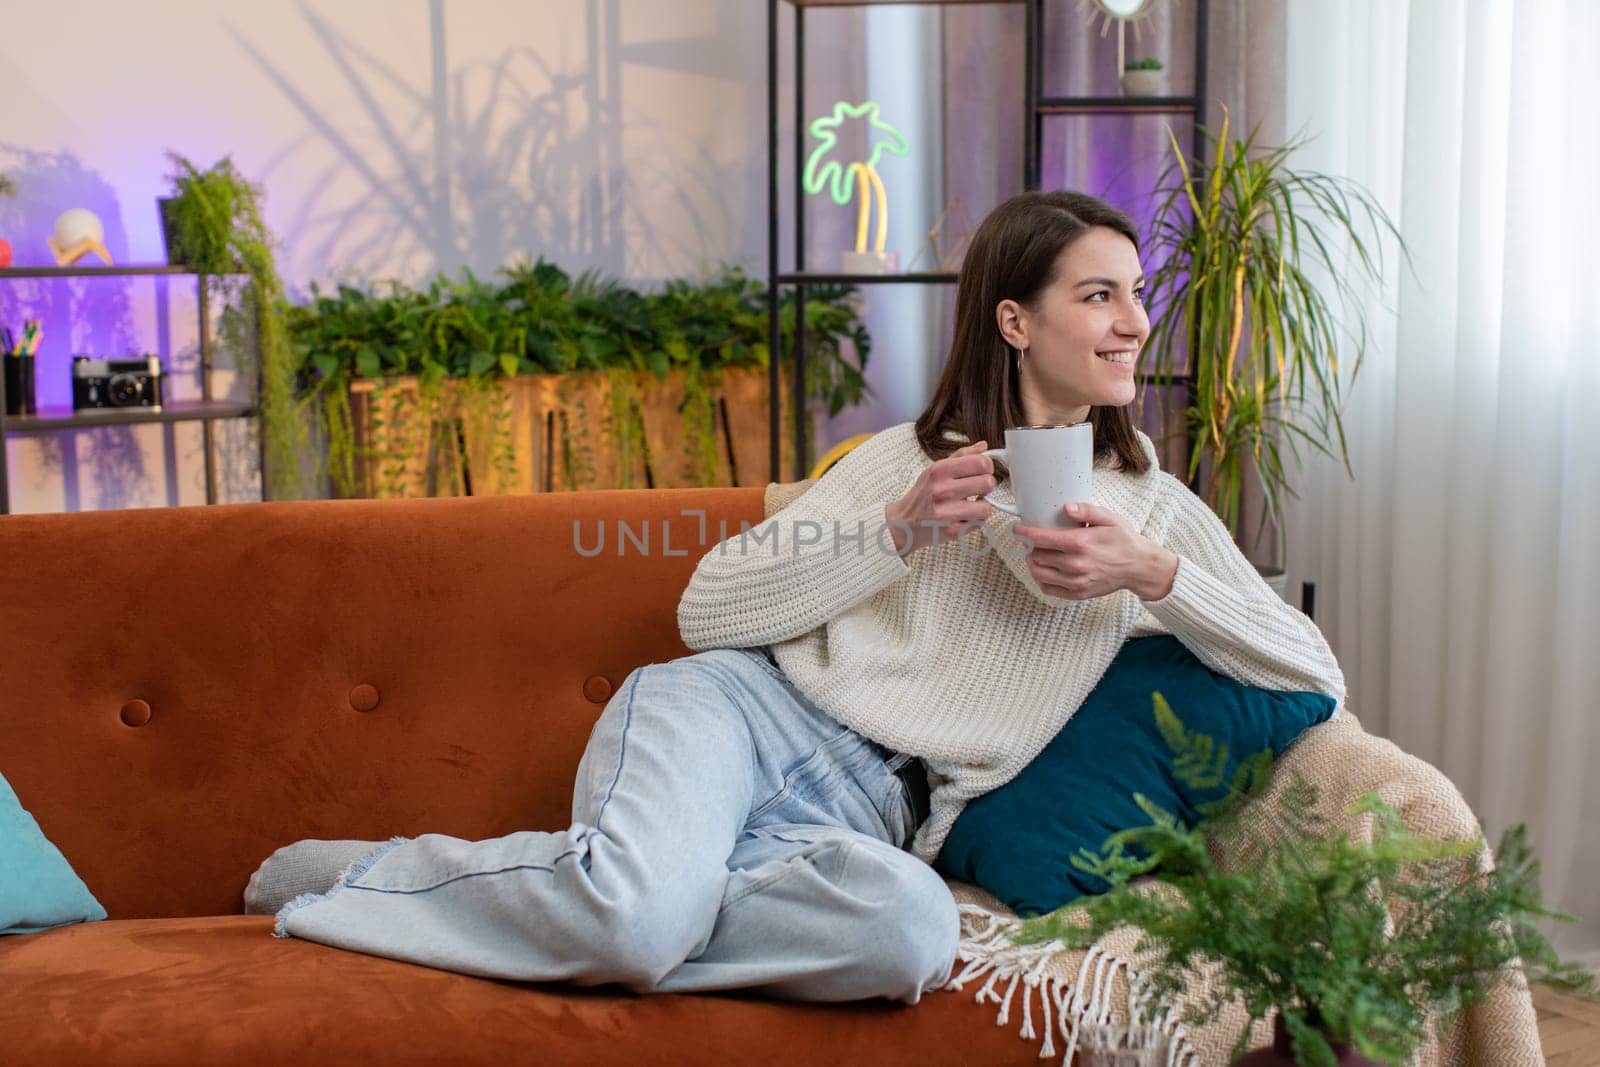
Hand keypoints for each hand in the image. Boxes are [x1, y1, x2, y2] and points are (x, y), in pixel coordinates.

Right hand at [884, 440, 996, 554]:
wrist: (903, 523)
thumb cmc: (922, 495)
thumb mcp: (935, 469)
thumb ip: (961, 456)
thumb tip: (984, 446)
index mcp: (939, 470)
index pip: (980, 463)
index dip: (987, 467)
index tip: (983, 471)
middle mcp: (942, 490)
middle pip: (988, 483)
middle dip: (986, 486)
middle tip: (978, 489)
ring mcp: (946, 512)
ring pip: (987, 507)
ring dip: (982, 507)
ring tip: (972, 505)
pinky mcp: (952, 531)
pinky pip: (979, 524)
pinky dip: (974, 521)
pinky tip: (963, 517)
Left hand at [1012, 502, 1178, 600]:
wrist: (1139, 567)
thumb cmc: (1123, 540)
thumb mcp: (1109, 518)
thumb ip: (1086, 510)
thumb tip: (1066, 507)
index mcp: (1080, 543)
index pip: (1040, 538)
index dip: (1024, 533)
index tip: (1017, 529)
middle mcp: (1075, 564)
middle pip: (1036, 556)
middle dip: (1029, 546)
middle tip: (1030, 540)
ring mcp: (1076, 582)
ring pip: (1038, 574)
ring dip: (1032, 563)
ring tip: (1036, 555)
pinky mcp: (1078, 594)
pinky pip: (1049, 589)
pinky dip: (1042, 580)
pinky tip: (1046, 570)